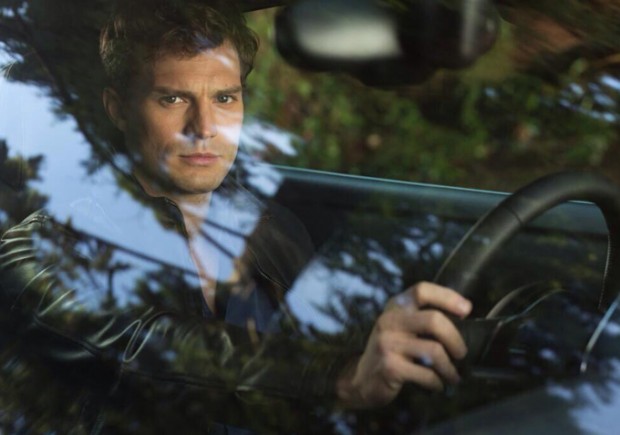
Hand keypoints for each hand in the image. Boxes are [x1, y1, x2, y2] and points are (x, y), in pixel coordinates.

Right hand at [336, 282, 471, 408]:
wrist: (362, 379)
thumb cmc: (391, 352)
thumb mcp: (401, 327)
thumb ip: (422, 319)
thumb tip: (462, 317)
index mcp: (396, 307)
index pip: (422, 290)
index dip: (447, 296)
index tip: (466, 309)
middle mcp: (390, 321)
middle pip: (434, 320)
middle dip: (455, 339)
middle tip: (461, 353)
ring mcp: (388, 343)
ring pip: (434, 351)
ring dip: (450, 368)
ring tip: (453, 376)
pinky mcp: (390, 366)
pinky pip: (426, 374)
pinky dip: (438, 383)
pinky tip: (437, 385)